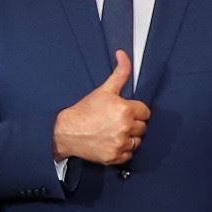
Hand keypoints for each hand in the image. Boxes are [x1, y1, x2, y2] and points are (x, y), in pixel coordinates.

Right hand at [52, 51, 150, 165]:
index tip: (122, 112)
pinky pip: (129, 155)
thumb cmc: (84, 110)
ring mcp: (120, 143)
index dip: (134, 111)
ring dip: (129, 138)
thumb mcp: (104, 89)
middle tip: (115, 122)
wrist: (66, 131)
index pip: (145, 112)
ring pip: (137, 142)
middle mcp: (125, 127)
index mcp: (126, 109)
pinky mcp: (115, 157)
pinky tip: (110, 142)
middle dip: (132, 124)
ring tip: (113, 132)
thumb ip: (120, 72)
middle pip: (142, 127)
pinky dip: (122, 151)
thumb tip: (123, 54)